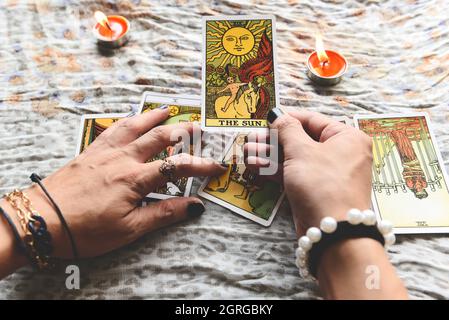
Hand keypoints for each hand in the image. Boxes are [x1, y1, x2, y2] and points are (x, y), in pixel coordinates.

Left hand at [1, 108, 225, 258]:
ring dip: (154, 117)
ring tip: (168, 109)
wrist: (41, 219)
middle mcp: (122, 159)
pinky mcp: (90, 151)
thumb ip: (164, 214)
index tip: (217, 166)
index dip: (200, 165)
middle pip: (159, 138)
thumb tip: (195, 206)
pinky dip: (127, 120)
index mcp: (134, 179)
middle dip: (182, 131)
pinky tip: (131, 119)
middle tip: (199, 127)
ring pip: (135, 126)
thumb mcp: (129, 229)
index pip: (177, 167)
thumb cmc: (85, 229)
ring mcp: (105, 152)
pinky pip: (113, 128)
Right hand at [245, 109, 372, 234]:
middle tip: (251, 139)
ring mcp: (327, 173)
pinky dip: (276, 170)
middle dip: (273, 140)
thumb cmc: (322, 183)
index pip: (312, 119)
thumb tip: (278, 114)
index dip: (287, 118)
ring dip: (270, 156)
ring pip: (295, 159)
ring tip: (247, 152)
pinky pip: (295, 174)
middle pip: (301, 139)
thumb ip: (287, 130)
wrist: (333, 232)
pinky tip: (255, 166)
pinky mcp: (316, 190)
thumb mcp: (301, 151)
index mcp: (346, 137)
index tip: (267, 118)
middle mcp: (340, 153)